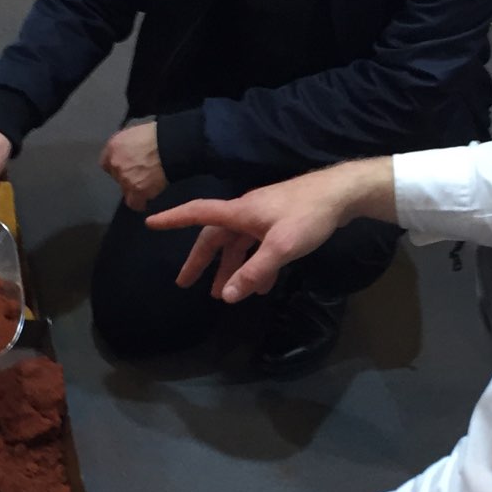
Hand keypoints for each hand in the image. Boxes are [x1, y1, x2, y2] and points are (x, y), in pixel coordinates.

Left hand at [99, 121, 165, 210]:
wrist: (171, 146)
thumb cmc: (158, 135)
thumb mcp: (135, 132)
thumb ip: (127, 144)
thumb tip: (129, 151)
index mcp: (113, 147)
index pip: (106, 162)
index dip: (118, 165)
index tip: (127, 166)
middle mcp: (115, 163)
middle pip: (117, 176)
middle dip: (126, 175)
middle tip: (141, 173)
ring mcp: (125, 179)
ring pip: (125, 190)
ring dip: (134, 188)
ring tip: (148, 184)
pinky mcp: (137, 192)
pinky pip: (135, 203)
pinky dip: (140, 202)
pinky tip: (146, 199)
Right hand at [150, 157, 384, 303]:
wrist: (342, 195)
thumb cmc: (308, 215)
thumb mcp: (281, 247)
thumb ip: (254, 271)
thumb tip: (228, 296)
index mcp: (239, 212)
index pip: (197, 213)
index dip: (173, 218)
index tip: (149, 222)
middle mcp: (246, 212)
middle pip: (215, 238)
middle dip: (201, 261)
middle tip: (185, 283)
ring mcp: (263, 217)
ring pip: (238, 246)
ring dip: (230, 269)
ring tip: (223, 295)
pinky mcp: (279, 223)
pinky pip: (257, 247)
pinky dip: (254, 266)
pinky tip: (260, 286)